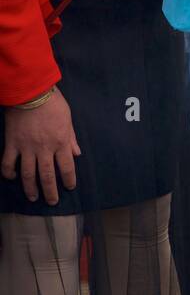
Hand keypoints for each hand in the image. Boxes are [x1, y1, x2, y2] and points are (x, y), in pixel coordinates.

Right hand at [1, 90, 79, 205]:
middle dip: (50, 192)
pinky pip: (8, 163)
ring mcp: (26, 148)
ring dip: (31, 188)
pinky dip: (9, 173)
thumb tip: (77, 153)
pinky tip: (12, 178)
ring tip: (33, 197)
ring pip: (28, 174)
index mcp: (60, 142)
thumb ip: (71, 138)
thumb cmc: (53, 103)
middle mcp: (44, 149)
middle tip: (52, 202)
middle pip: (48, 176)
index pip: (67, 167)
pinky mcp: (12, 144)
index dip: (69, 180)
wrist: (31, 92)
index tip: (70, 187)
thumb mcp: (68, 119)